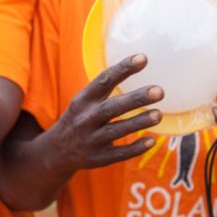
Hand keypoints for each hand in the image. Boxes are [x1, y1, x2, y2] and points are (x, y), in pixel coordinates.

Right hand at [40, 55, 162, 171]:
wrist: (56, 151)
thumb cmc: (80, 117)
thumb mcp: (85, 100)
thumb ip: (106, 87)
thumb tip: (140, 63)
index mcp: (83, 100)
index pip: (103, 80)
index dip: (123, 69)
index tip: (143, 58)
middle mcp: (85, 119)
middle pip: (112, 107)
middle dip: (136, 99)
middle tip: (159, 91)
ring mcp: (91, 140)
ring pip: (116, 130)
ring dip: (139, 122)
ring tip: (158, 114)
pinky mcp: (98, 158)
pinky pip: (118, 154)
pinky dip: (134, 148)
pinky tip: (151, 141)